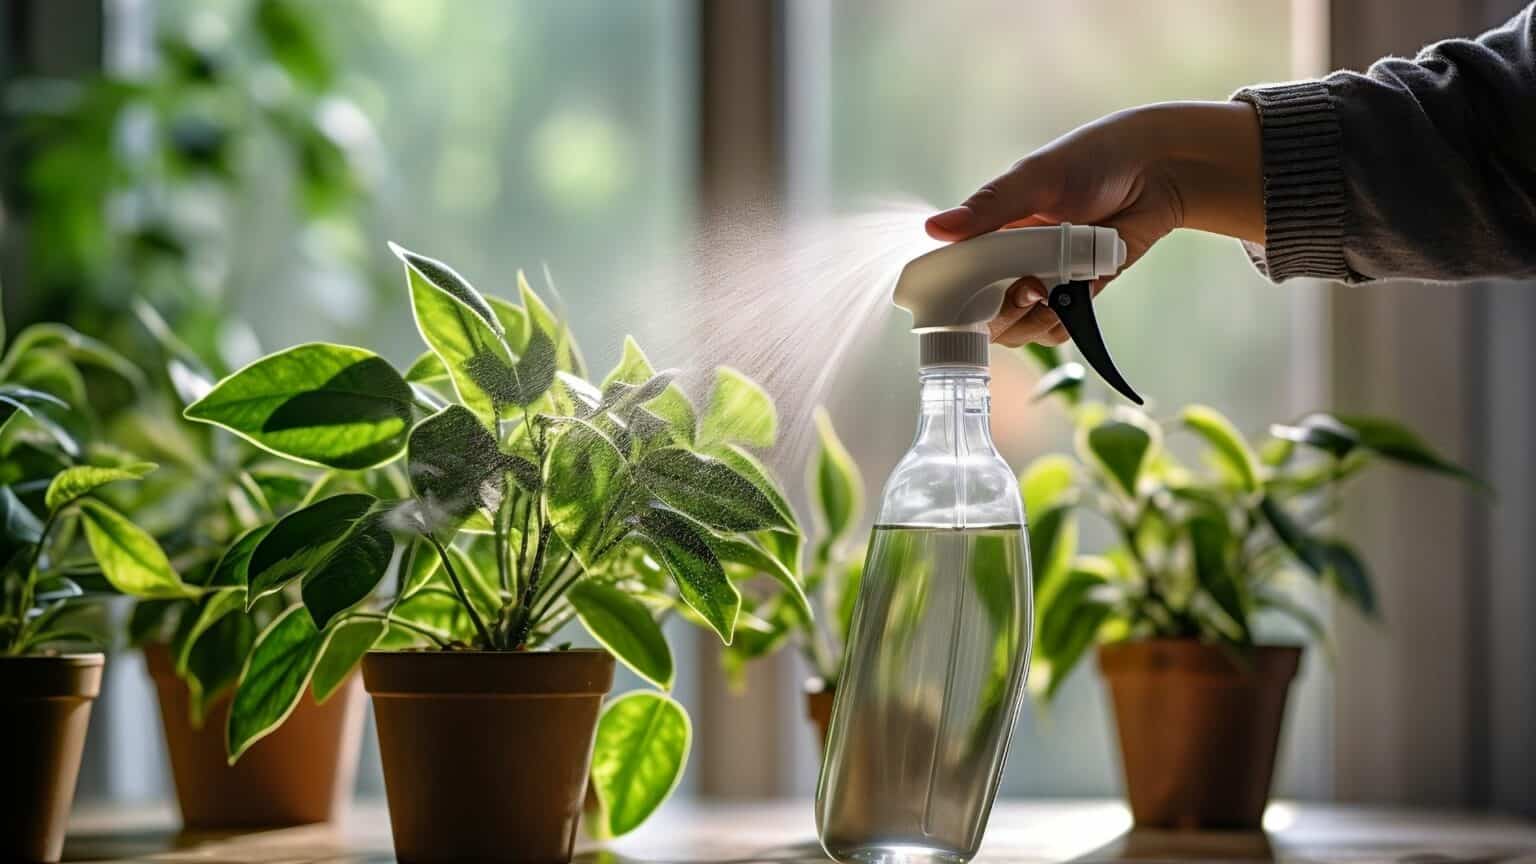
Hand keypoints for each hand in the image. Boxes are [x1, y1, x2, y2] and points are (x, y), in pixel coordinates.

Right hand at [925, 101, 1263, 346]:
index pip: (956, 279)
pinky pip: (1056, 330)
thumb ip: (988, 208)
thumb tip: (934, 228)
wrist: (1156, 172)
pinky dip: (1065, 320)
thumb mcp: (1034, 179)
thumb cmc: (1091, 161)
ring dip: (1037, 317)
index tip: (978, 297)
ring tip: (1059, 284)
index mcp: (989, 233)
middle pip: (985, 316)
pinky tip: (1079, 289)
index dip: (960, 298)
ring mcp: (1042, 282)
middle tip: (1030, 287)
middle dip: (1004, 312)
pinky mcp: (1075, 297)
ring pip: (1020, 330)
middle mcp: (1009, 263)